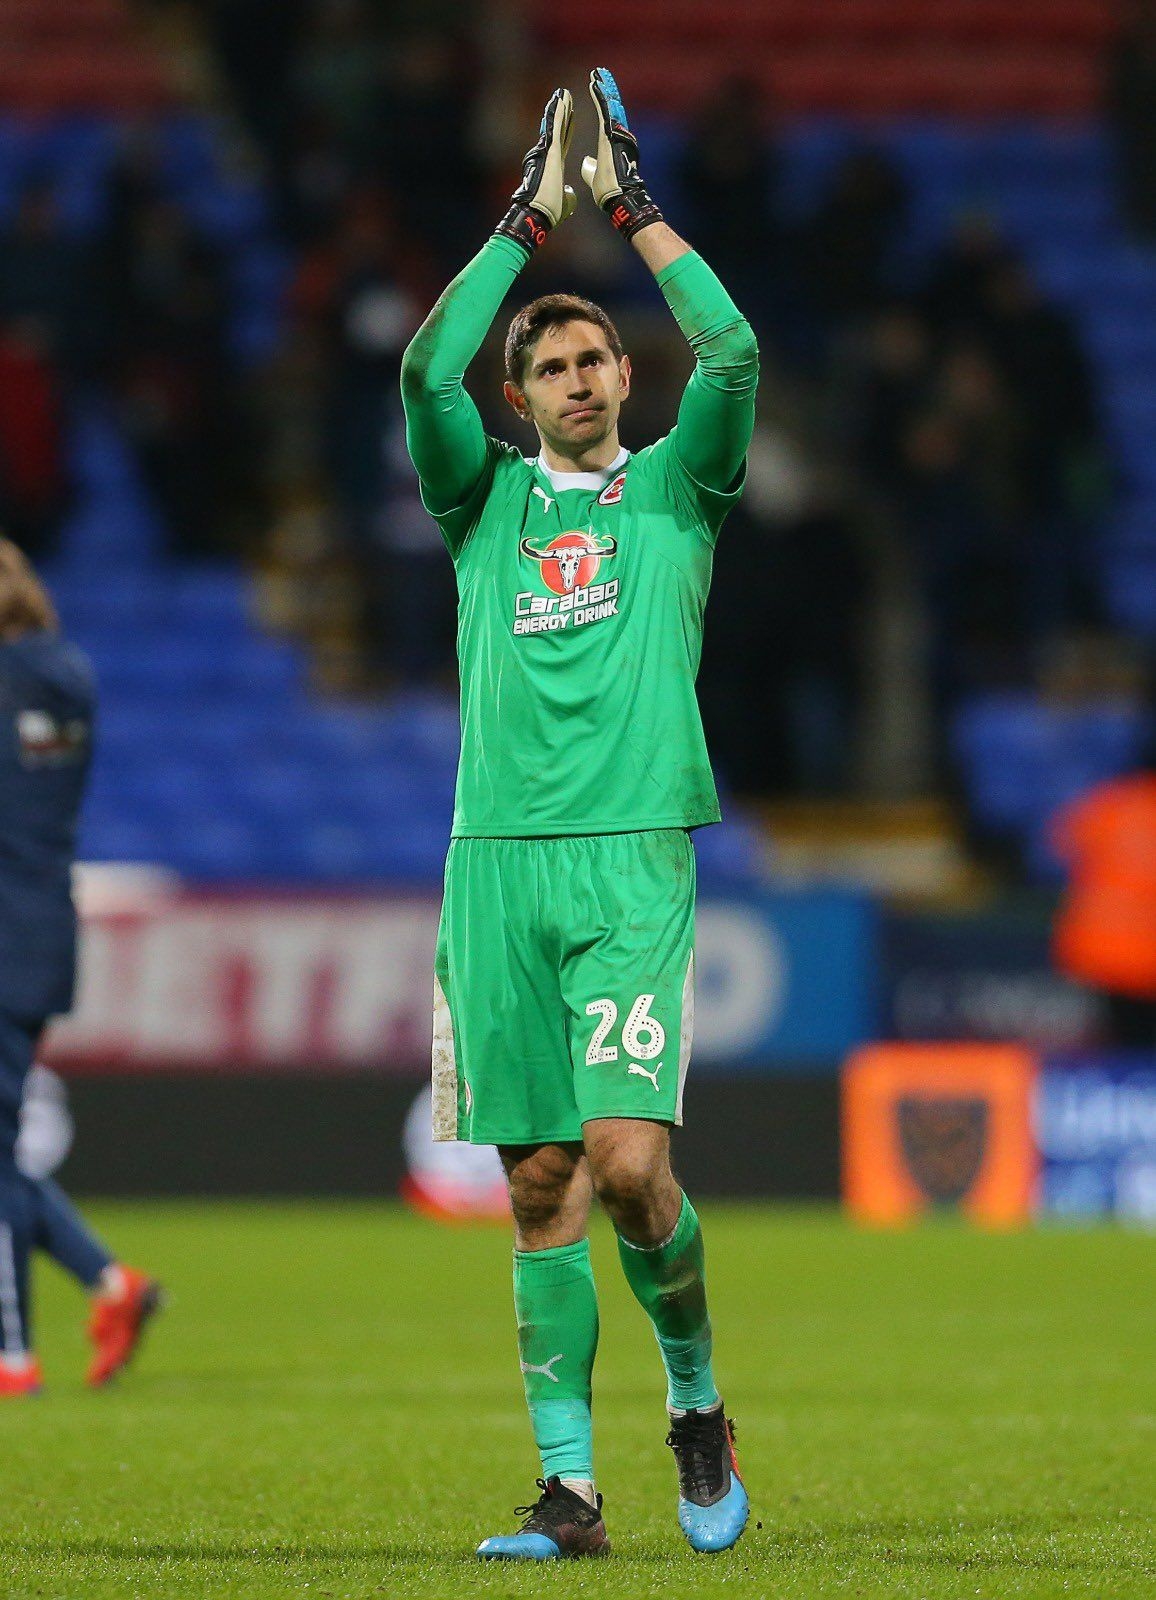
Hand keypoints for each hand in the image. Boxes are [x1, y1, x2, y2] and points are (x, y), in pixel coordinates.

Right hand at [494, 88, 576, 253]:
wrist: (537, 213)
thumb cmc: (548, 212)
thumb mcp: (564, 203)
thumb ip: (567, 196)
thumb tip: (569, 194)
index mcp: (556, 166)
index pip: (563, 142)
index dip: (567, 128)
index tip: (571, 116)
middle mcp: (551, 155)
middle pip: (559, 129)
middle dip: (564, 113)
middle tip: (567, 96)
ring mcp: (548, 151)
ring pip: (556, 125)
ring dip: (560, 108)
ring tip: (564, 93)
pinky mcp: (549, 150)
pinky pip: (555, 127)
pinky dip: (557, 112)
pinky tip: (561, 99)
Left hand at [580, 67, 663, 239]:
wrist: (619, 197)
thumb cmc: (609, 191)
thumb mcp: (595, 176)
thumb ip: (591, 168)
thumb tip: (587, 163)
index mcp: (609, 143)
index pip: (606, 118)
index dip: (603, 103)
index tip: (598, 90)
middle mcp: (615, 135)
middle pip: (610, 107)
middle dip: (605, 90)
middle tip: (600, 74)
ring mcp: (615, 133)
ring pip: (609, 105)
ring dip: (603, 88)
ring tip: (597, 73)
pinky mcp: (610, 134)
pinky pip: (605, 110)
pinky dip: (600, 96)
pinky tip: (596, 82)